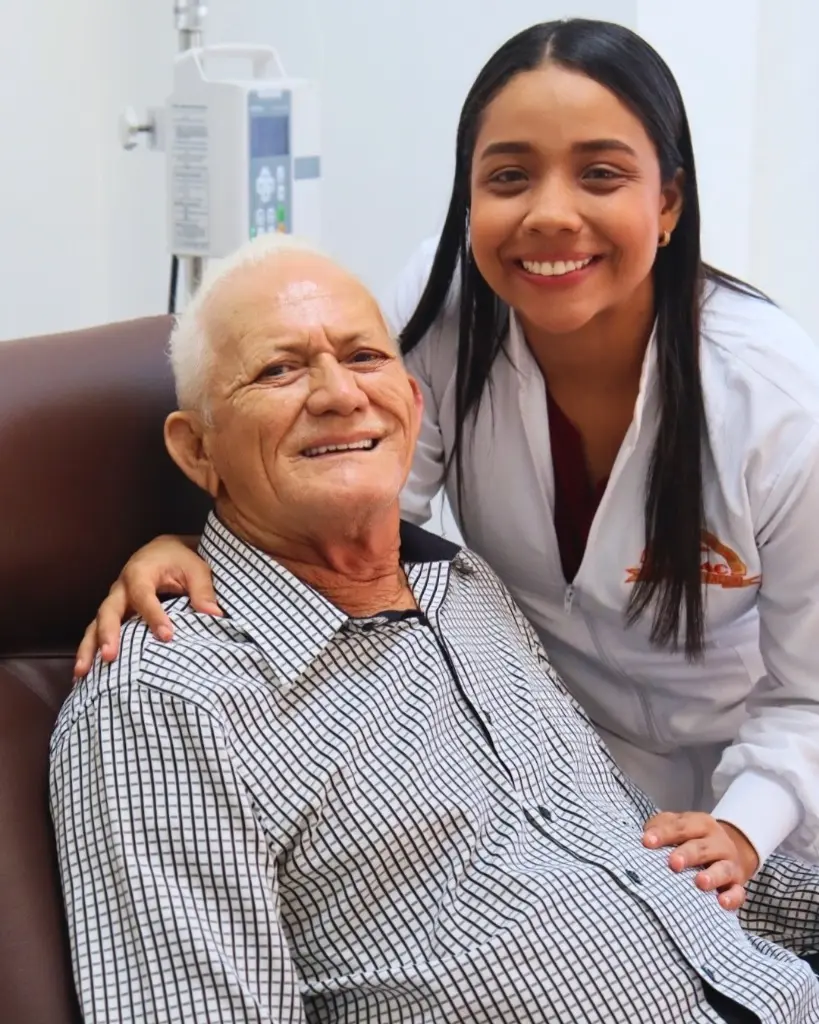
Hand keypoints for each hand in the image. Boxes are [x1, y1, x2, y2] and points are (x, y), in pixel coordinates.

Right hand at [74, 534, 219, 676]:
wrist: (164, 551)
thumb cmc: (180, 559)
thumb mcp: (196, 569)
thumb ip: (203, 591)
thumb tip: (214, 615)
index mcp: (140, 572)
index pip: (143, 595)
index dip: (153, 616)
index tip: (167, 636)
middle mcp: (121, 588)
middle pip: (108, 610)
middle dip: (108, 634)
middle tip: (110, 657)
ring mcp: (115, 602)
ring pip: (96, 624)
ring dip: (89, 648)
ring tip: (82, 673)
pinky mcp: (115, 614)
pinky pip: (97, 632)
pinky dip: (90, 651)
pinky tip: (85, 675)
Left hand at [642, 811, 758, 910]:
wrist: (731, 849)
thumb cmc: (693, 839)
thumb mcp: (679, 827)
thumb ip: (661, 828)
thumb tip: (644, 839)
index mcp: (700, 824)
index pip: (681, 826)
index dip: (663, 833)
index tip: (646, 842)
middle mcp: (717, 842)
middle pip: (701, 847)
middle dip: (687, 854)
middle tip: (673, 863)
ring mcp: (729, 863)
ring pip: (723, 868)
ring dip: (712, 876)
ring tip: (700, 882)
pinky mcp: (738, 884)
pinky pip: (738, 892)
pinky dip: (732, 898)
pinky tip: (722, 902)